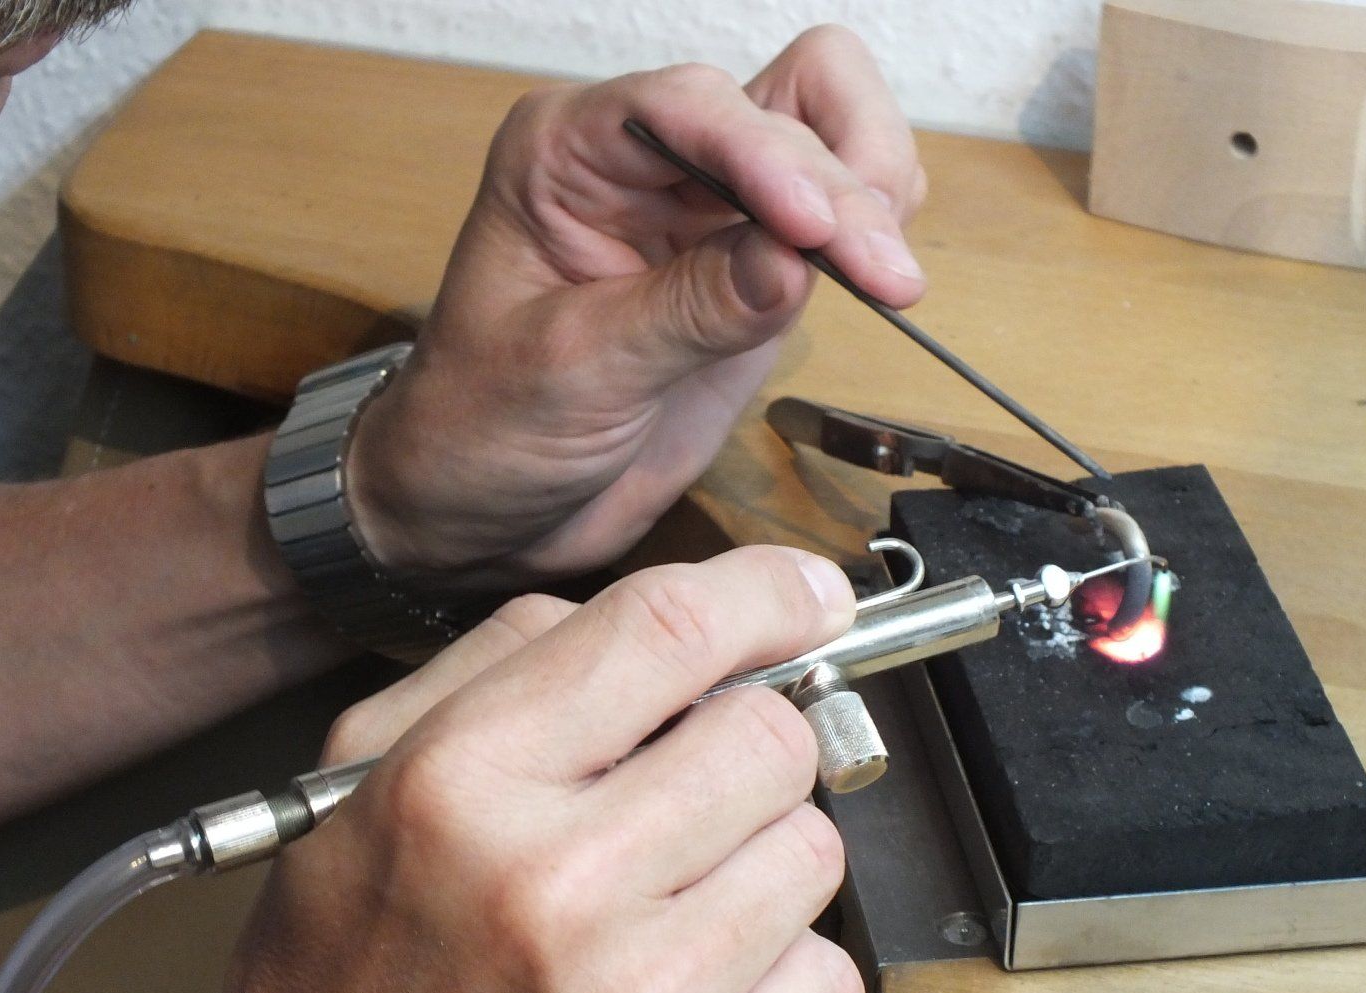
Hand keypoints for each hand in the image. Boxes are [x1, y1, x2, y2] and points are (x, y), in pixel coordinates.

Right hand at [201, 546, 863, 992]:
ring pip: (814, 849)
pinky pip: (832, 977)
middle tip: (685, 801)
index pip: (669, 628)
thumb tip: (674, 624)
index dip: (768, 593)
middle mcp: (554, 886)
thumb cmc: (344, 978)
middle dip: (743, 751)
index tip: (805, 598)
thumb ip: (504, 665)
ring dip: (759, 862)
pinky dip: (780, 976)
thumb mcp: (363, 777)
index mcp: (460, 783)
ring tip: (668, 912)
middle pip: (772, 736)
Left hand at [346, 26, 926, 586]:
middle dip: (839, 188)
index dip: (766, 155)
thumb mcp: (572, 371)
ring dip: (872, 196)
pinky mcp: (753, 267)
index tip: (814, 228)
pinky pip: (840, 215)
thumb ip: (685, 311)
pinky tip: (873, 284)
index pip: (689, 108)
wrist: (484, 511)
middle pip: (783, 109)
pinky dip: (873, 235)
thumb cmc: (481, 430)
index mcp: (567, 152)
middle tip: (881, 278)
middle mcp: (643, 161)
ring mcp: (706, 209)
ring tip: (884, 280)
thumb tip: (792, 261)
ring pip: (831, 137)